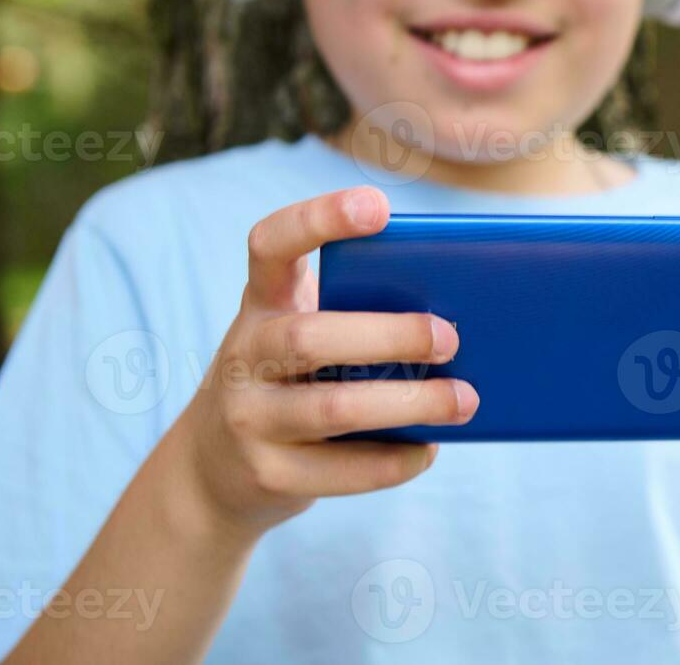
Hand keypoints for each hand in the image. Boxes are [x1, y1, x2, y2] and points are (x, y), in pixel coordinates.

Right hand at [175, 187, 478, 536]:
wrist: (214, 471)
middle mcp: (244, 355)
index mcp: (262, 304)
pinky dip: (394, 460)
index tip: (378, 206)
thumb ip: (359, 316)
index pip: (271, 245)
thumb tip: (457, 317)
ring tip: (465, 399)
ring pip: (333, 408)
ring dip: (409, 403)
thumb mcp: (307, 337)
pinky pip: (340, 470)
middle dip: (389, 336)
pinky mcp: (267, 474)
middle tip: (451, 338)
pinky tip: (428, 449)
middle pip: (312, 337)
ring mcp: (248, 418)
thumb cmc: (293, 381)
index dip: (319, 219)